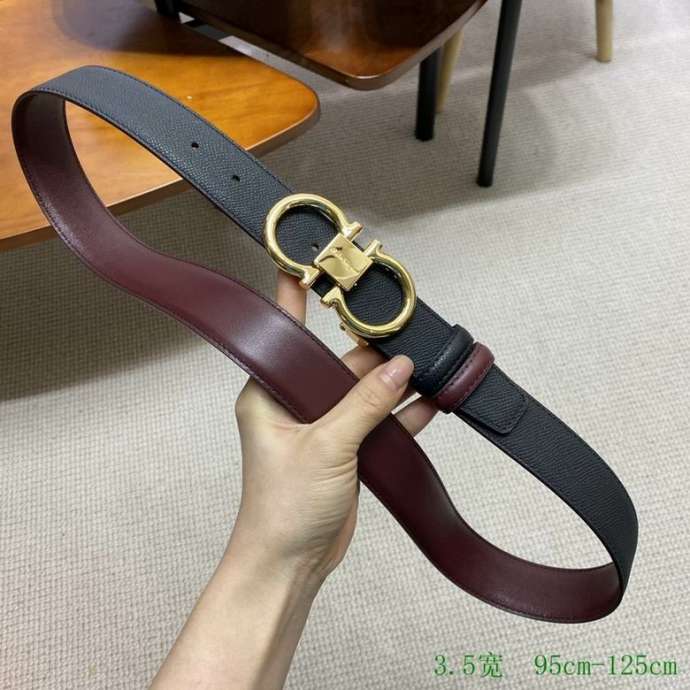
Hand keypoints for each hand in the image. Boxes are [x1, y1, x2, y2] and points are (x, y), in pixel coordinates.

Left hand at [228, 272, 437, 582]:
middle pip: (337, 362)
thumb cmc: (283, 507)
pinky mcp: (346, 449)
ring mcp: (323, 426)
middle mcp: (294, 403)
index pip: (283, 334)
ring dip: (393, 382)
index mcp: (268, 393)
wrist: (291, 563)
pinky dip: (400, 413)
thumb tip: (399, 368)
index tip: (306, 263)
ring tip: (427, 364)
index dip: (295, 297)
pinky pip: (376, 421)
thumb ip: (364, 405)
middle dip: (371, 348)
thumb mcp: (325, 447)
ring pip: (362, 392)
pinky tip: (429, 402)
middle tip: (403, 328)